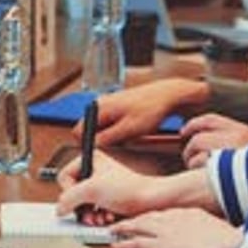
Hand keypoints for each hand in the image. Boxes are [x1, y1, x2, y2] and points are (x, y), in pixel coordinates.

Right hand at [57, 150, 219, 221]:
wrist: (150, 200)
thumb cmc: (129, 188)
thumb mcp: (92, 189)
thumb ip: (69, 197)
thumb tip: (59, 208)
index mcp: (92, 159)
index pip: (64, 176)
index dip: (68, 191)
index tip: (75, 200)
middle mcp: (96, 170)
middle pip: (72, 193)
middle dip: (80, 207)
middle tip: (87, 213)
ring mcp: (102, 185)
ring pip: (82, 204)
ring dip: (89, 214)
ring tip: (98, 217)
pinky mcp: (108, 198)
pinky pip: (93, 210)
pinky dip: (97, 216)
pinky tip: (106, 217)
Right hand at [72, 77, 208, 147]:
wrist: (169, 95)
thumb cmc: (150, 110)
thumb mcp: (128, 130)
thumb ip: (107, 138)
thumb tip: (92, 146)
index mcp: (100, 107)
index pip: (79, 132)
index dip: (88, 145)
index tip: (102, 153)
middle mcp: (101, 103)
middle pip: (90, 130)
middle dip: (102, 141)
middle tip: (120, 146)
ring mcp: (110, 103)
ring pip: (103, 128)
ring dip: (113, 136)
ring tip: (131, 136)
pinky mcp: (119, 105)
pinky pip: (112, 123)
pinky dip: (120, 130)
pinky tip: (135, 130)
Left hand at [111, 208, 246, 247]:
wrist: (230, 245)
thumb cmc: (231, 241)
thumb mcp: (221, 231)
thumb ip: (211, 231)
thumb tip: (216, 237)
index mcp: (190, 213)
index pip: (165, 213)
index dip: (152, 216)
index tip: (145, 219)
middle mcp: (175, 218)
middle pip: (149, 216)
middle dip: (134, 219)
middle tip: (122, 223)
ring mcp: (168, 231)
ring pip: (139, 226)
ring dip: (124, 228)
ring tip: (114, 231)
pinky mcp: (163, 246)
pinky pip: (138, 244)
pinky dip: (125, 243)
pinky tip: (117, 246)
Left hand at [181, 113, 247, 168]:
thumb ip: (236, 145)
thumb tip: (211, 147)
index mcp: (244, 131)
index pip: (211, 120)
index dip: (193, 124)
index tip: (184, 131)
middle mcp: (237, 137)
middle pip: (199, 138)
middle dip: (189, 149)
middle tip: (188, 159)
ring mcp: (230, 153)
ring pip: (197, 152)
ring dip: (192, 163)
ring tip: (197, 173)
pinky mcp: (223, 169)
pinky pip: (200, 164)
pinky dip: (194, 172)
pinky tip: (201, 180)